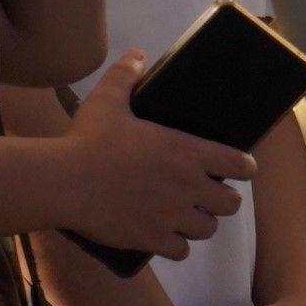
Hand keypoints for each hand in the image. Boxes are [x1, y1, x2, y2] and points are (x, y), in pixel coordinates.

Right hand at [50, 56, 250, 258]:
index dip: (242, 168)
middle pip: (231, 204)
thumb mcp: (108, 99)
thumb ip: (126, 76)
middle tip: (205, 196)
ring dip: (200, 224)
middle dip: (222, 201)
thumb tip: (136, 54)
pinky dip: (176, 246)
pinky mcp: (152, 239)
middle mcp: (189, 186)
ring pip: (208, 229)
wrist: (62, 181)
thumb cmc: (88, 139)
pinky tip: (166, 238)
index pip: (241, 165)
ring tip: (186, 218)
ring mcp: (172, 216)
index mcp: (188, 151)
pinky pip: (181, 251)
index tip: (236, 169)